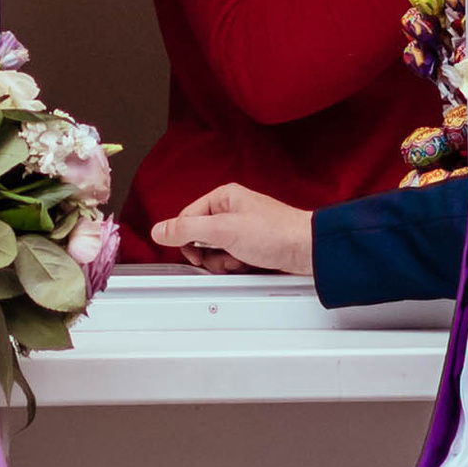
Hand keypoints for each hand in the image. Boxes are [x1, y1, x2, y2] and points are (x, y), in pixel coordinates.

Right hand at [149, 182, 316, 275]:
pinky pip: (232, 261)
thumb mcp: (224, 230)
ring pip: (216, 253)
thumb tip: (159, 231)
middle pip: (200, 239)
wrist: (308, 251)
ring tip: (242, 260)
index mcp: (222, 198)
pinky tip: (250, 266)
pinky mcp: (252, 247)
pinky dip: (238, 268)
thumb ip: (187, 229)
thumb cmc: (276, 233)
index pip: (186, 219)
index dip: (187, 240)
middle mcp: (231, 211)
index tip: (197, 253)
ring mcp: (242, 231)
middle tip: (226, 255)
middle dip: (210, 255)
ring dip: (225, 263)